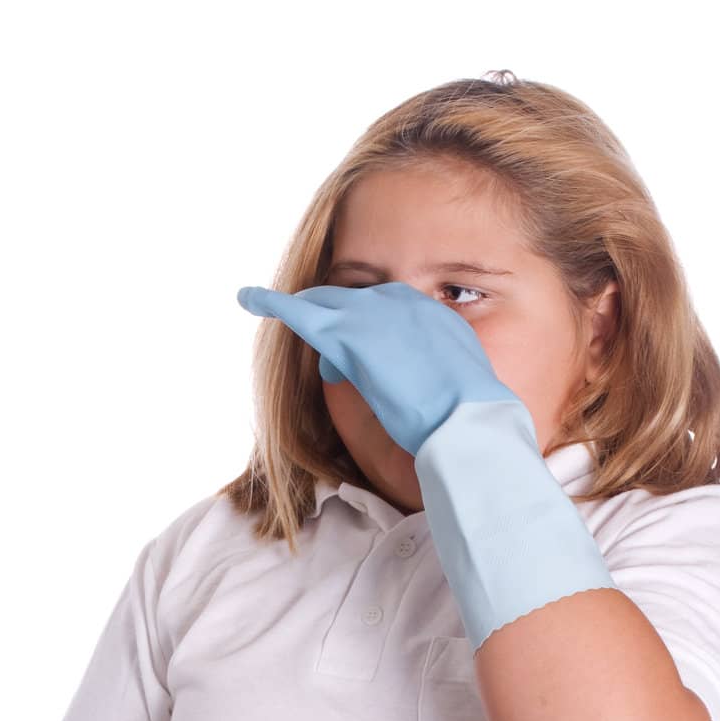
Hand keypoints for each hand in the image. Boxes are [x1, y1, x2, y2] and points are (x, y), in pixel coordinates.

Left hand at [236, 280, 523, 456]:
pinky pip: (303, 314)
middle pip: (353, 300)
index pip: (386, 308)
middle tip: (304, 318)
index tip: (358, 345)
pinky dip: (274, 304)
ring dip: (303, 311)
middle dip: (329, 310)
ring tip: (266, 303)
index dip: (366, 326)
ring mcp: (375, 315)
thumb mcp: (454, 383)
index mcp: (432, 314)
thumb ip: (424, 368)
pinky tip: (250, 299)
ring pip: (326, 305)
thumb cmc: (469, 418)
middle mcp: (403, 303)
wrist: (468, 422)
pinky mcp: (349, 335)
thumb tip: (389, 373)